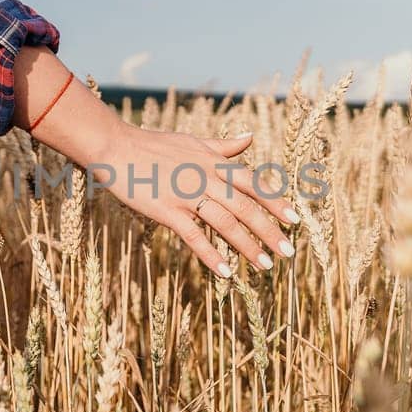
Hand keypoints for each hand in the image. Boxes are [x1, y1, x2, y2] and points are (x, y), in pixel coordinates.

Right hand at [11, 45, 298, 276]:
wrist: (117, 147)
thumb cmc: (154, 144)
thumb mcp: (193, 141)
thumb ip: (223, 146)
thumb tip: (249, 138)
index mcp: (214, 162)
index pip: (253, 183)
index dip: (275, 201)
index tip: (295, 219)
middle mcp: (206, 178)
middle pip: (245, 207)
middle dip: (269, 230)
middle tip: (288, 251)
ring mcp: (186, 195)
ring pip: (225, 223)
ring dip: (248, 246)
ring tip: (265, 265)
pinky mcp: (167, 210)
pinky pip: (194, 236)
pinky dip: (212, 255)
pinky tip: (227, 273)